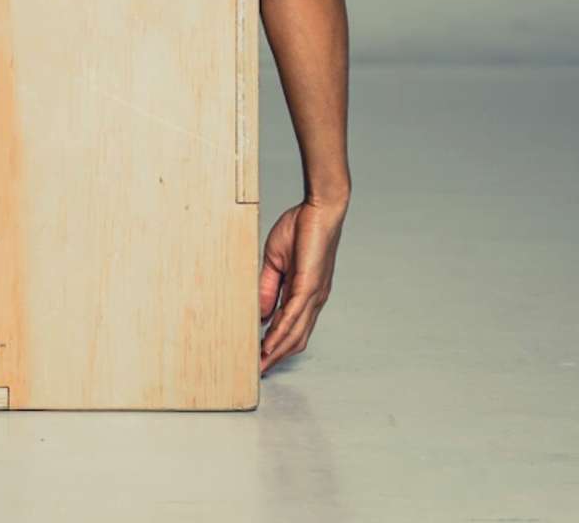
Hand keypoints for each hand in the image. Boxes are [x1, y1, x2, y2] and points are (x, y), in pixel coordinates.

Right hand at [258, 198, 346, 373]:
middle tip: (259, 370)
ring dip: (278, 351)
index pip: (292, 327)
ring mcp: (314, 294)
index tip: (260, 357)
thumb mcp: (276, 261)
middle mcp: (314, 299)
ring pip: (296, 332)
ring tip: (261, 364)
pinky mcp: (310, 286)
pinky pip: (294, 316)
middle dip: (277, 356)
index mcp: (307, 292)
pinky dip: (281, 333)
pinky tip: (269, 344)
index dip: (277, 344)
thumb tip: (261, 314)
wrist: (320, 208)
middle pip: (296, 338)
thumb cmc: (300, 228)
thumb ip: (268, 287)